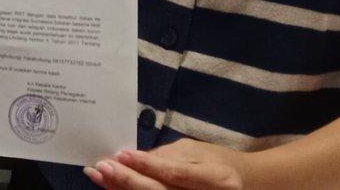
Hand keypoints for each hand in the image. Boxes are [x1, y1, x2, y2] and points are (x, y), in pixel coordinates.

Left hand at [85, 142, 246, 189]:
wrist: (241, 184)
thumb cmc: (215, 162)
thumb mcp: (197, 153)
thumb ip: (167, 158)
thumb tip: (133, 158)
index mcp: (217, 180)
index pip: (176, 174)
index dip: (148, 165)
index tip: (121, 154)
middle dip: (128, 181)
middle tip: (102, 166)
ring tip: (99, 176)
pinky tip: (111, 187)